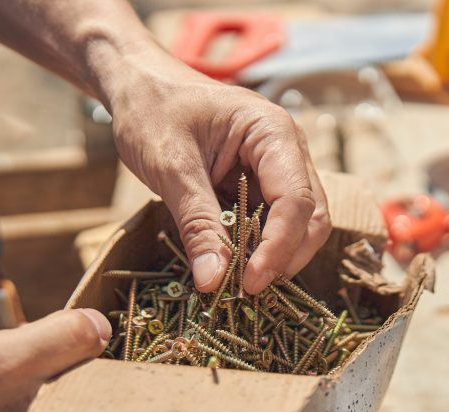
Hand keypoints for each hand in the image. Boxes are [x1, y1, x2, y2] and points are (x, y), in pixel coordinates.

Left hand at [102, 46, 331, 294]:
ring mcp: (278, 170)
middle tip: (246, 289)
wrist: (138, 86)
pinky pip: (271, 225)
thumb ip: (197, 223)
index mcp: (273, 132)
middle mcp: (288, 151)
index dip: (279, 248)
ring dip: (272, 256)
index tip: (250, 283)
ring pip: (297, 226)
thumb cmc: (153, 110)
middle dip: (284, 257)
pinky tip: (231, 264)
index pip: (296, 201)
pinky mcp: (261, 187)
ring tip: (236, 280)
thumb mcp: (170, 167)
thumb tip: (214, 282)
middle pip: (310, 218)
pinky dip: (256, 249)